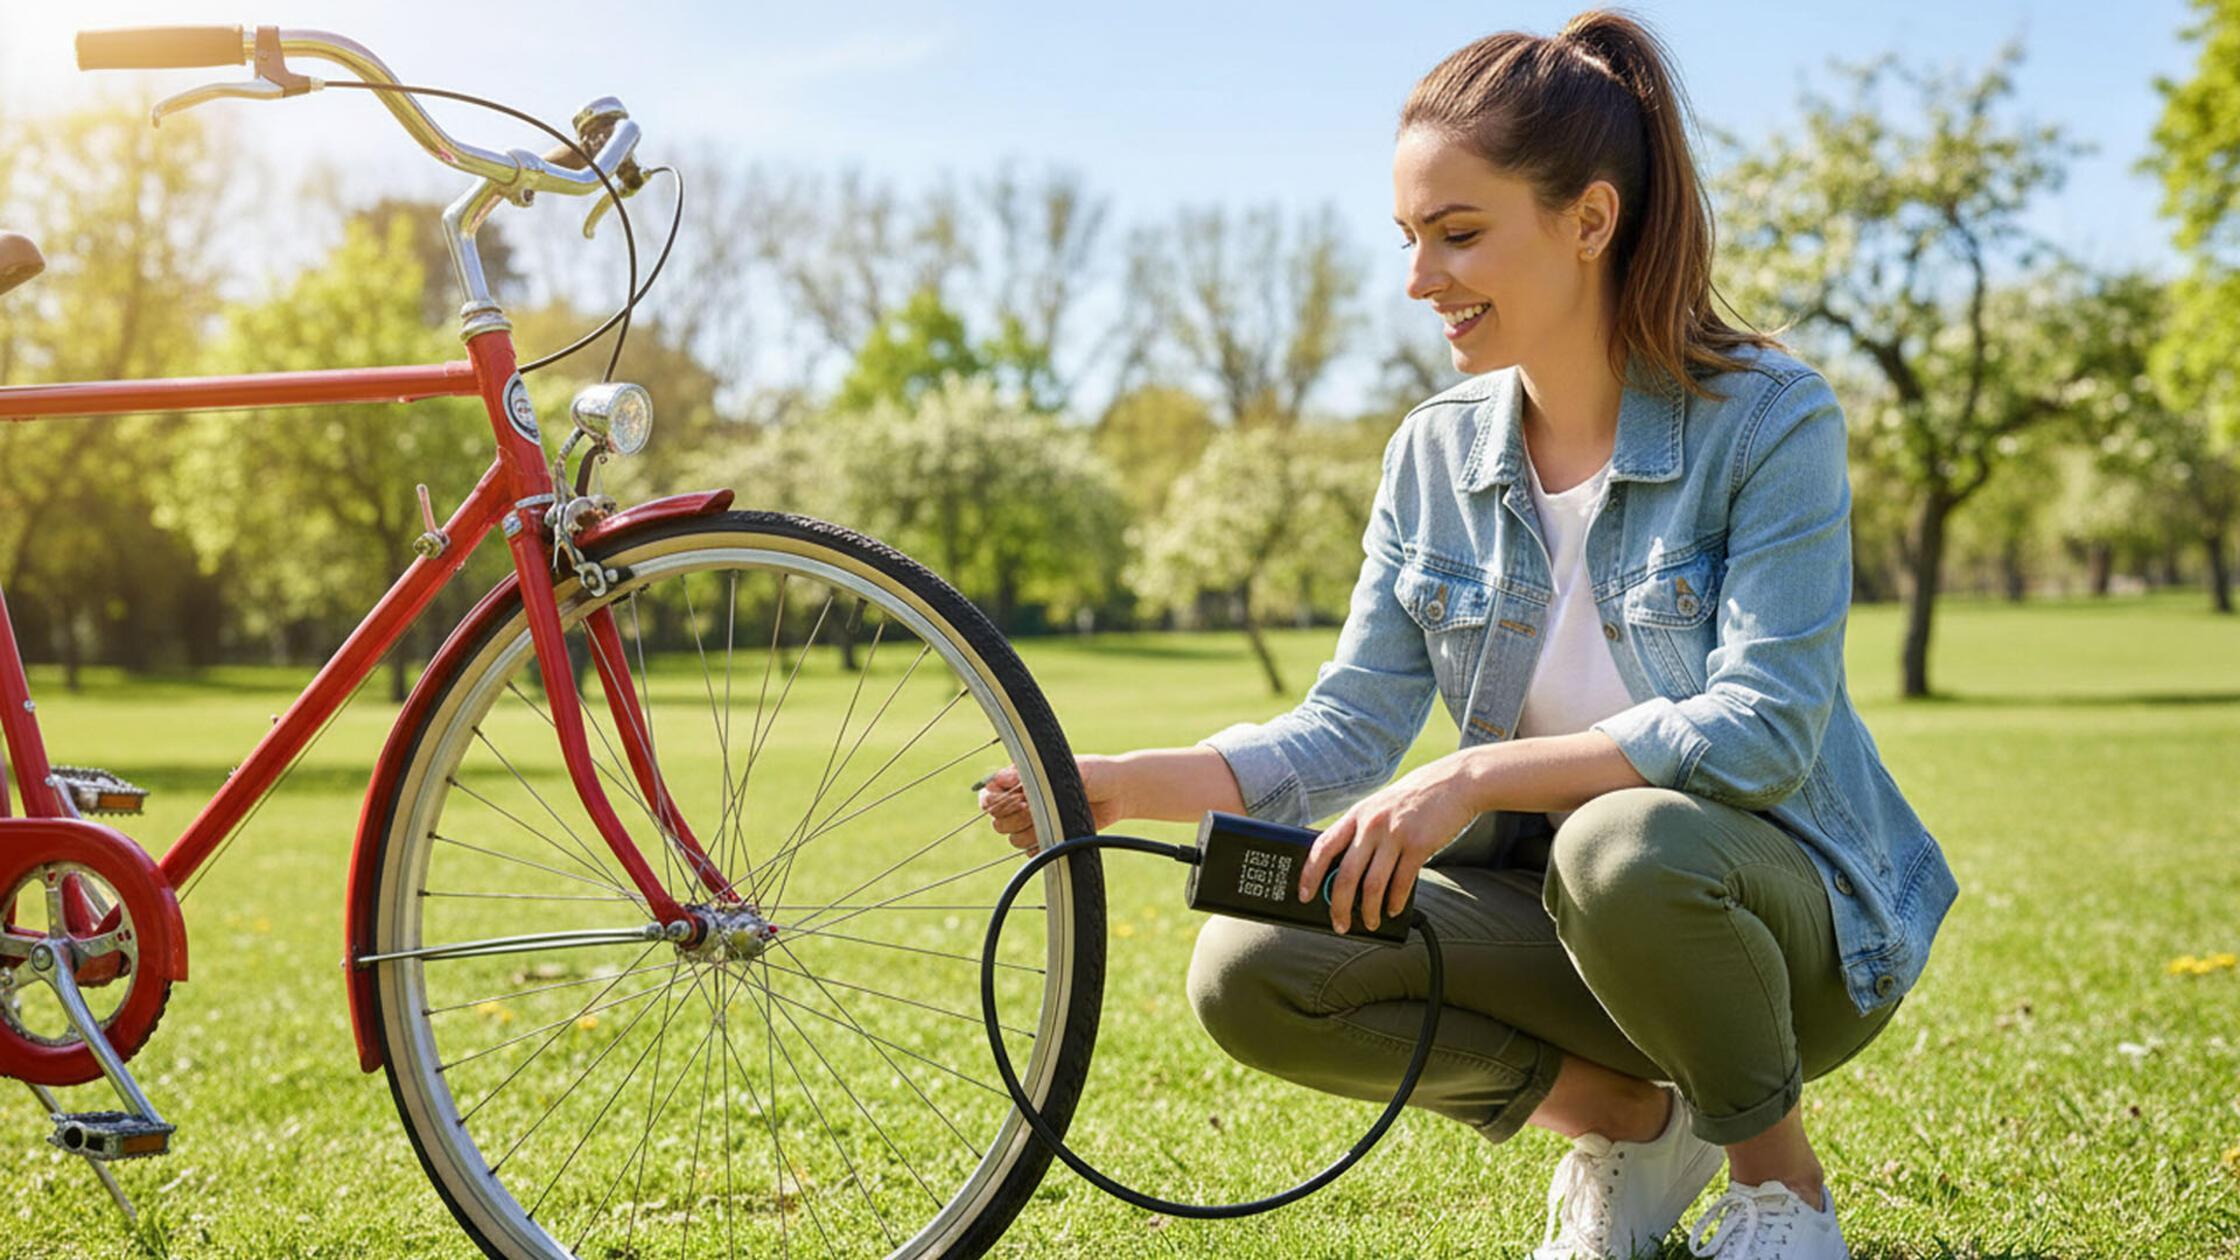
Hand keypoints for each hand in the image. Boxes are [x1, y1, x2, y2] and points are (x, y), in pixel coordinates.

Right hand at [977, 754, 1128, 851]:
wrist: (1119, 792)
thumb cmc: (1093, 771)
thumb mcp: (1061, 767)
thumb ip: (1029, 773)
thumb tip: (998, 778)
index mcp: (1020, 781)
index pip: (988, 796)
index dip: (994, 802)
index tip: (1015, 800)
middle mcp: (1023, 802)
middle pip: (997, 823)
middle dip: (1014, 818)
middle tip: (1034, 807)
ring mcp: (1035, 822)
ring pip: (1013, 840)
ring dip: (1029, 832)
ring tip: (1052, 818)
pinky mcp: (1049, 838)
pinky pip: (1032, 852)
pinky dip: (1041, 845)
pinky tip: (1057, 833)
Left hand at [1296, 754, 1479, 933]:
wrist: (1456, 782)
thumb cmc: (1415, 798)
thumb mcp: (1379, 806)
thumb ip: (1362, 831)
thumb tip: (1346, 870)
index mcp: (1357, 814)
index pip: (1322, 847)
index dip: (1309, 874)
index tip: (1304, 895)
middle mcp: (1371, 824)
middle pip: (1345, 874)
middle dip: (1338, 906)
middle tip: (1339, 924)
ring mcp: (1395, 834)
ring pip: (1372, 885)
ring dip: (1368, 911)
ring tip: (1369, 922)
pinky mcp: (1419, 845)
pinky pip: (1401, 883)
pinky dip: (1395, 902)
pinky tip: (1393, 909)